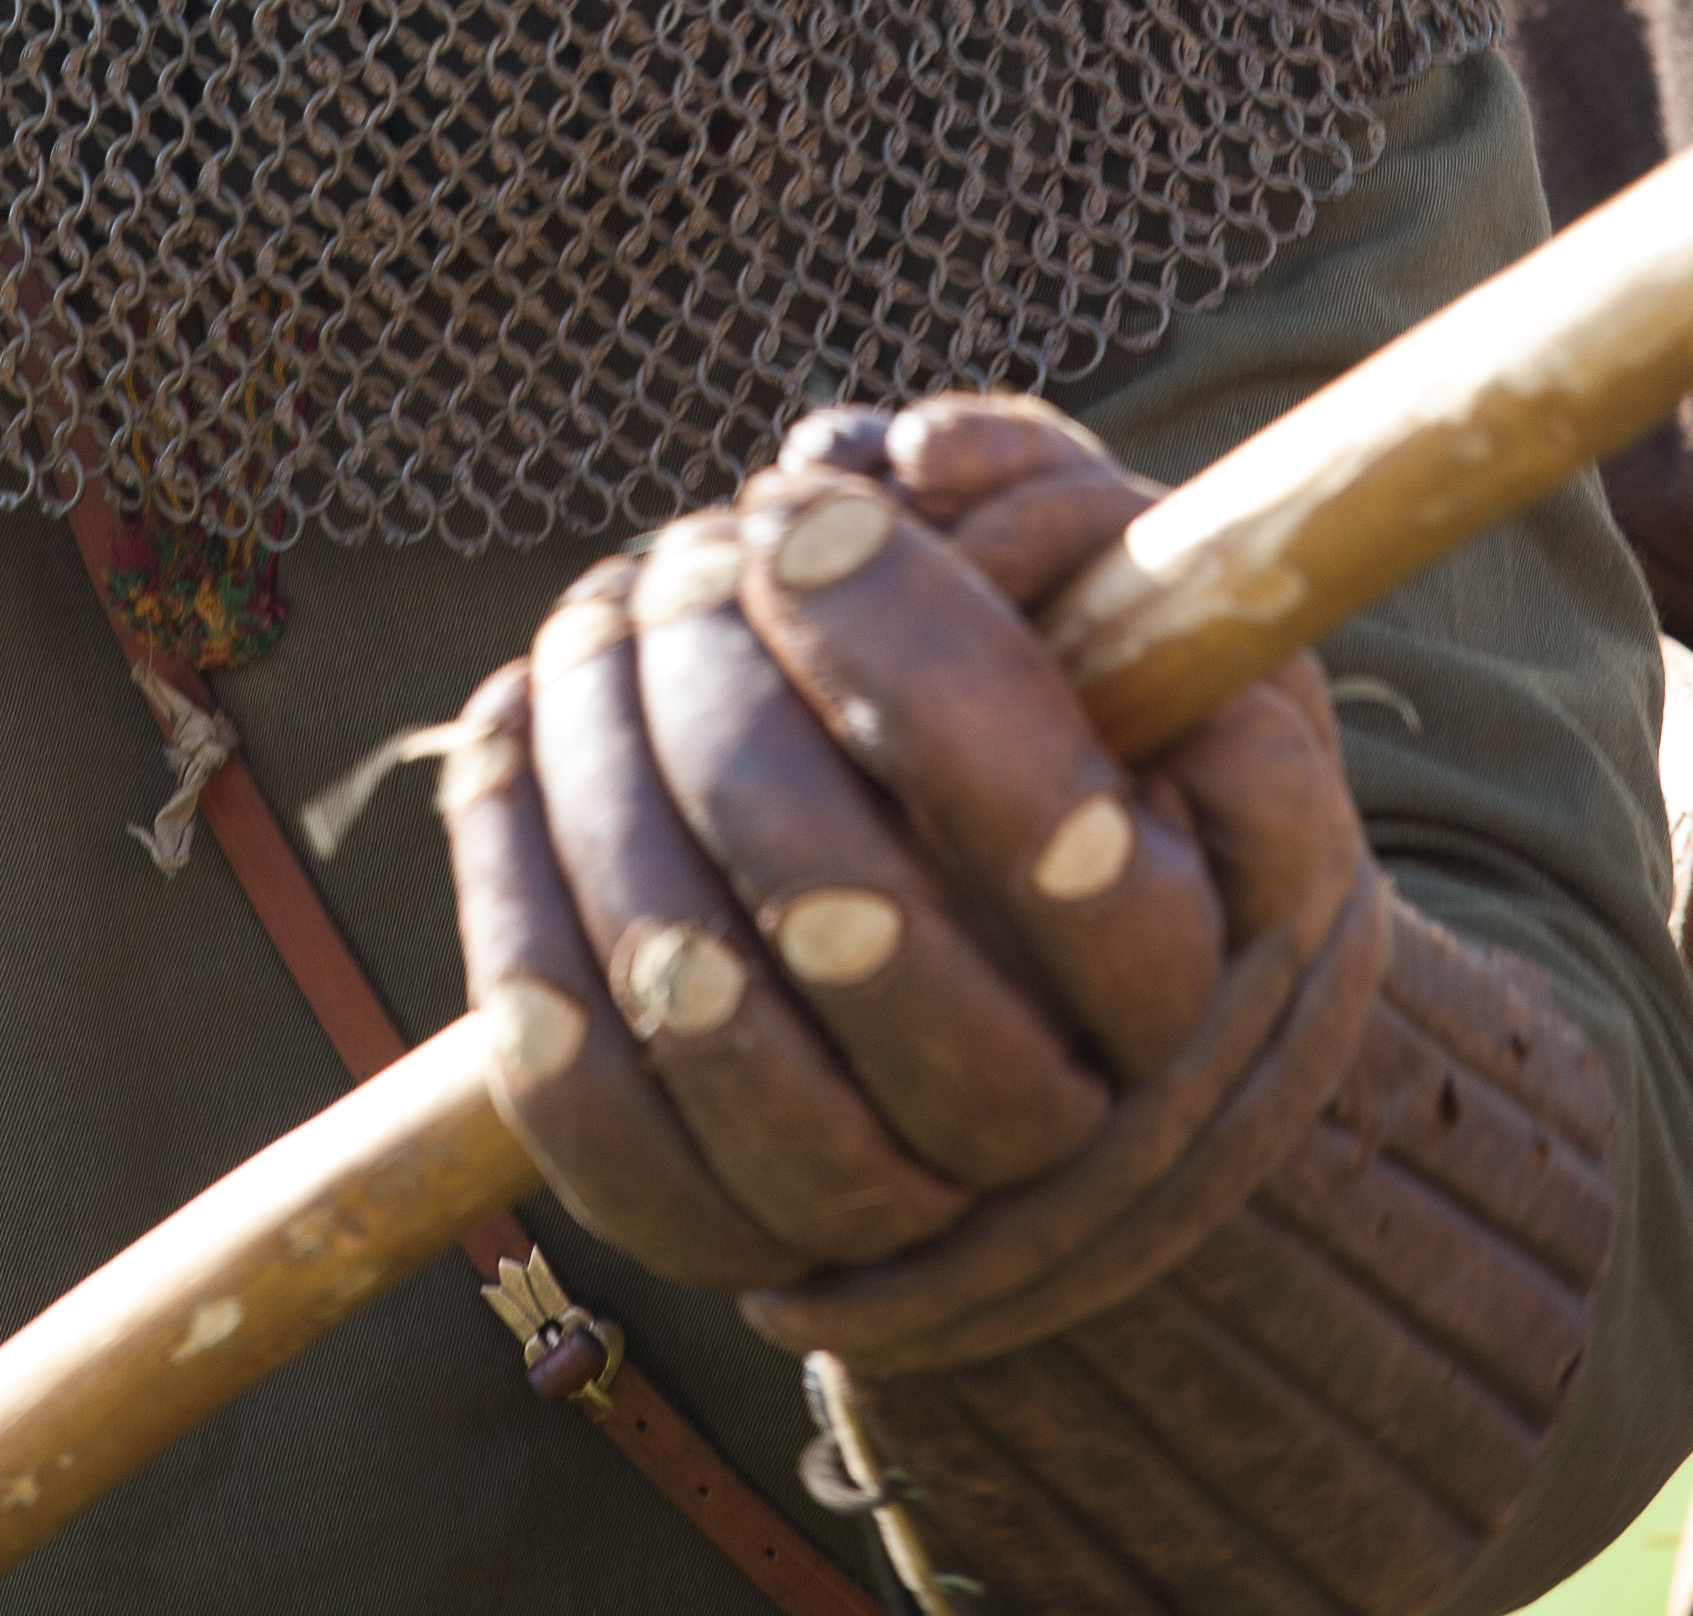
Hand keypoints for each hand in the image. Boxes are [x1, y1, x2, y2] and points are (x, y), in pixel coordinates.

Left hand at [442, 393, 1366, 1286]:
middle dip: (726, 703)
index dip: (912, 653)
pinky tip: (507, 728)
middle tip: (681, 548)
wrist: (1062, 1010)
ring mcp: (876, 1208)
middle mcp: (1048, 1126)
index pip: (1064, 838)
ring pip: (694, 1006)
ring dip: (604, 775)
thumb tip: (914, 459)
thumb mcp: (1138, 612)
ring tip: (595, 612)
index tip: (798, 510)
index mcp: (1184, 970)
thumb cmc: (1104, 743)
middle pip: (849, 921)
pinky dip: (516, 897)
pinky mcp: (721, 1234)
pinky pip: (581, 1098)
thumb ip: (1055, 500)